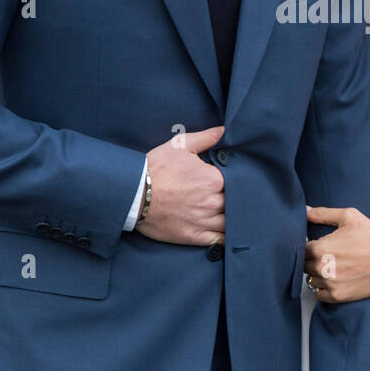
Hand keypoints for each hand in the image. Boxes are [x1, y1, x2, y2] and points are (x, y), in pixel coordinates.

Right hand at [135, 126, 225, 245]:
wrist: (132, 195)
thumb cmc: (155, 168)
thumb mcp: (179, 146)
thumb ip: (205, 138)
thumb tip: (224, 130)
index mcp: (213, 179)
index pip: (236, 180)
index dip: (237, 180)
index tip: (233, 179)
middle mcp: (212, 201)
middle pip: (235, 202)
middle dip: (236, 198)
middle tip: (237, 196)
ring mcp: (203, 221)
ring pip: (230, 222)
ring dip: (235, 218)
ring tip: (236, 215)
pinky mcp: (193, 236)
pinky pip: (219, 240)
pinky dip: (227, 237)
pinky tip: (231, 233)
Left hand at [303, 206, 369, 302]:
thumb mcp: (349, 216)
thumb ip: (323, 213)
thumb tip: (305, 211)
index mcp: (320, 248)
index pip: (300, 249)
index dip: (309, 247)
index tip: (319, 246)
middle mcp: (321, 267)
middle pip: (304, 266)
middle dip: (312, 260)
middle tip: (328, 256)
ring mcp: (329, 283)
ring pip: (311, 280)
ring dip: (318, 275)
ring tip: (334, 267)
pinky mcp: (338, 296)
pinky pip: (319, 295)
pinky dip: (324, 289)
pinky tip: (335, 280)